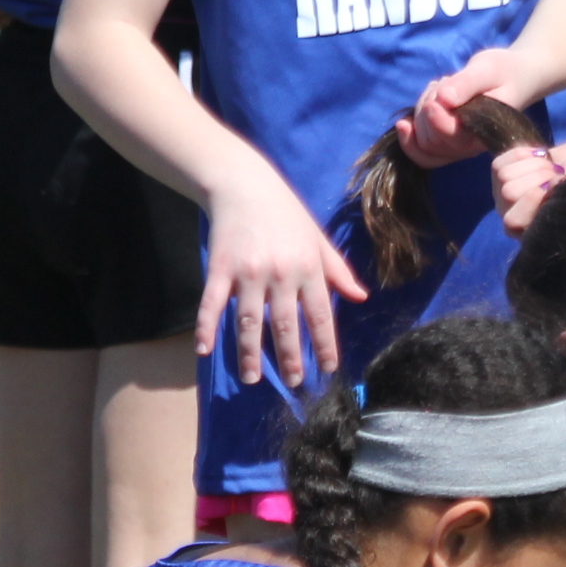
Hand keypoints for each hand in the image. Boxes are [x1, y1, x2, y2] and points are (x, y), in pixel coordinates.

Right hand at [199, 163, 366, 387]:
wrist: (245, 184)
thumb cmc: (286, 213)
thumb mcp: (318, 239)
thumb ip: (338, 270)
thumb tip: (360, 297)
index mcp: (308, 267)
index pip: (321, 315)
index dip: (326, 344)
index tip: (329, 369)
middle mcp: (281, 273)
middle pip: (286, 325)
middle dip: (291, 357)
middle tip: (293, 382)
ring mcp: (248, 272)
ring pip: (250, 321)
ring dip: (250, 353)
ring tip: (251, 378)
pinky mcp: (221, 268)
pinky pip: (213, 304)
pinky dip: (207, 327)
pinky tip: (204, 350)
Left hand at [403, 49, 528, 167]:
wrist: (515, 78)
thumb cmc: (504, 71)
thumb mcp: (488, 69)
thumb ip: (466, 83)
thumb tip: (444, 99)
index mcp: (486, 129)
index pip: (452, 135)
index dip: (436, 117)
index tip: (436, 92)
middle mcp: (472, 146)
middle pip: (432, 141)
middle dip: (428, 108)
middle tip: (444, 83)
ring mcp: (459, 148)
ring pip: (424, 145)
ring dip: (420, 115)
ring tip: (439, 89)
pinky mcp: (448, 143)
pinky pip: (423, 154)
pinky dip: (410, 139)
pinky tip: (405, 122)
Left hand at [490, 139, 565, 230]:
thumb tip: (554, 186)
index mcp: (534, 230)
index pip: (514, 221)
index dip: (531, 200)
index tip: (555, 184)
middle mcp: (513, 218)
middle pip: (510, 192)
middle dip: (539, 175)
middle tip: (558, 173)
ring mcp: (502, 196)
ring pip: (505, 175)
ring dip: (533, 164)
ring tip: (551, 166)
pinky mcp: (498, 175)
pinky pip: (500, 162)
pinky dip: (521, 154)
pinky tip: (538, 156)